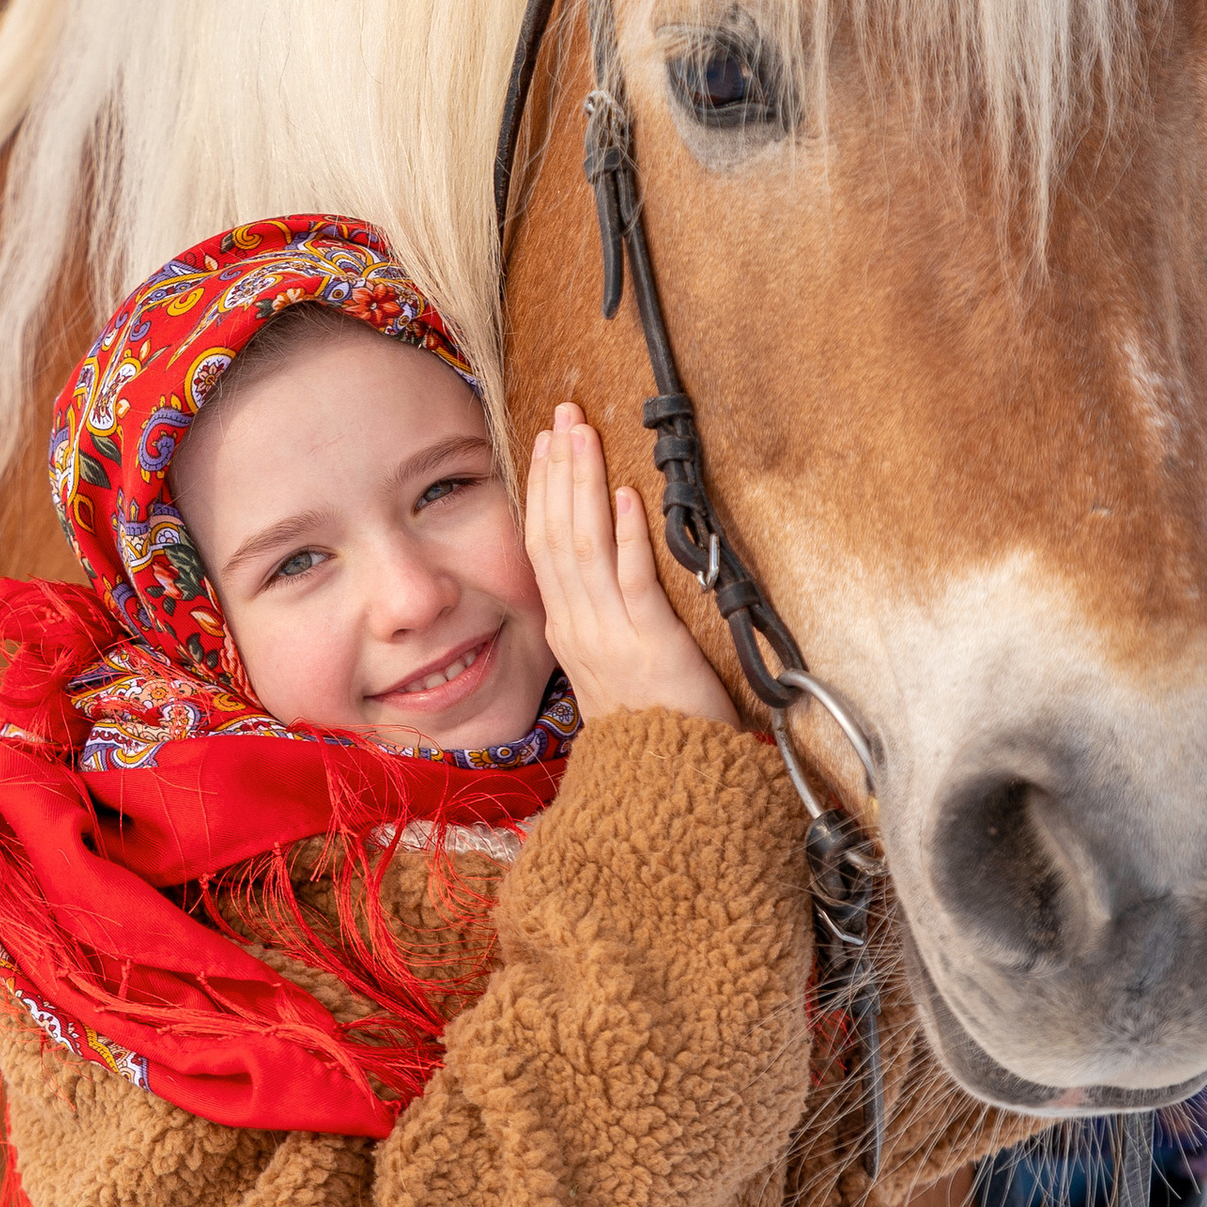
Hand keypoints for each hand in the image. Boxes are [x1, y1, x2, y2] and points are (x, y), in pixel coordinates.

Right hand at [523, 401, 735, 731]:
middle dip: (560, 470)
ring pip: (585, 546)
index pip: (543, 546)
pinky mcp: (651, 643)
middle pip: (558, 534)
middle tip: (564, 417)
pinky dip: (626, 535)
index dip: (544, 491)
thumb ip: (599, 629)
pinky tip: (625, 496)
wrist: (662, 789)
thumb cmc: (647, 733)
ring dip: (584, 485)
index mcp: (567, 632)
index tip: (547, 446)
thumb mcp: (608, 678)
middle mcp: (579, 628)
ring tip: (586, 437)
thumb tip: (599, 583)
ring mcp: (610, 635)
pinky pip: (632, 580)